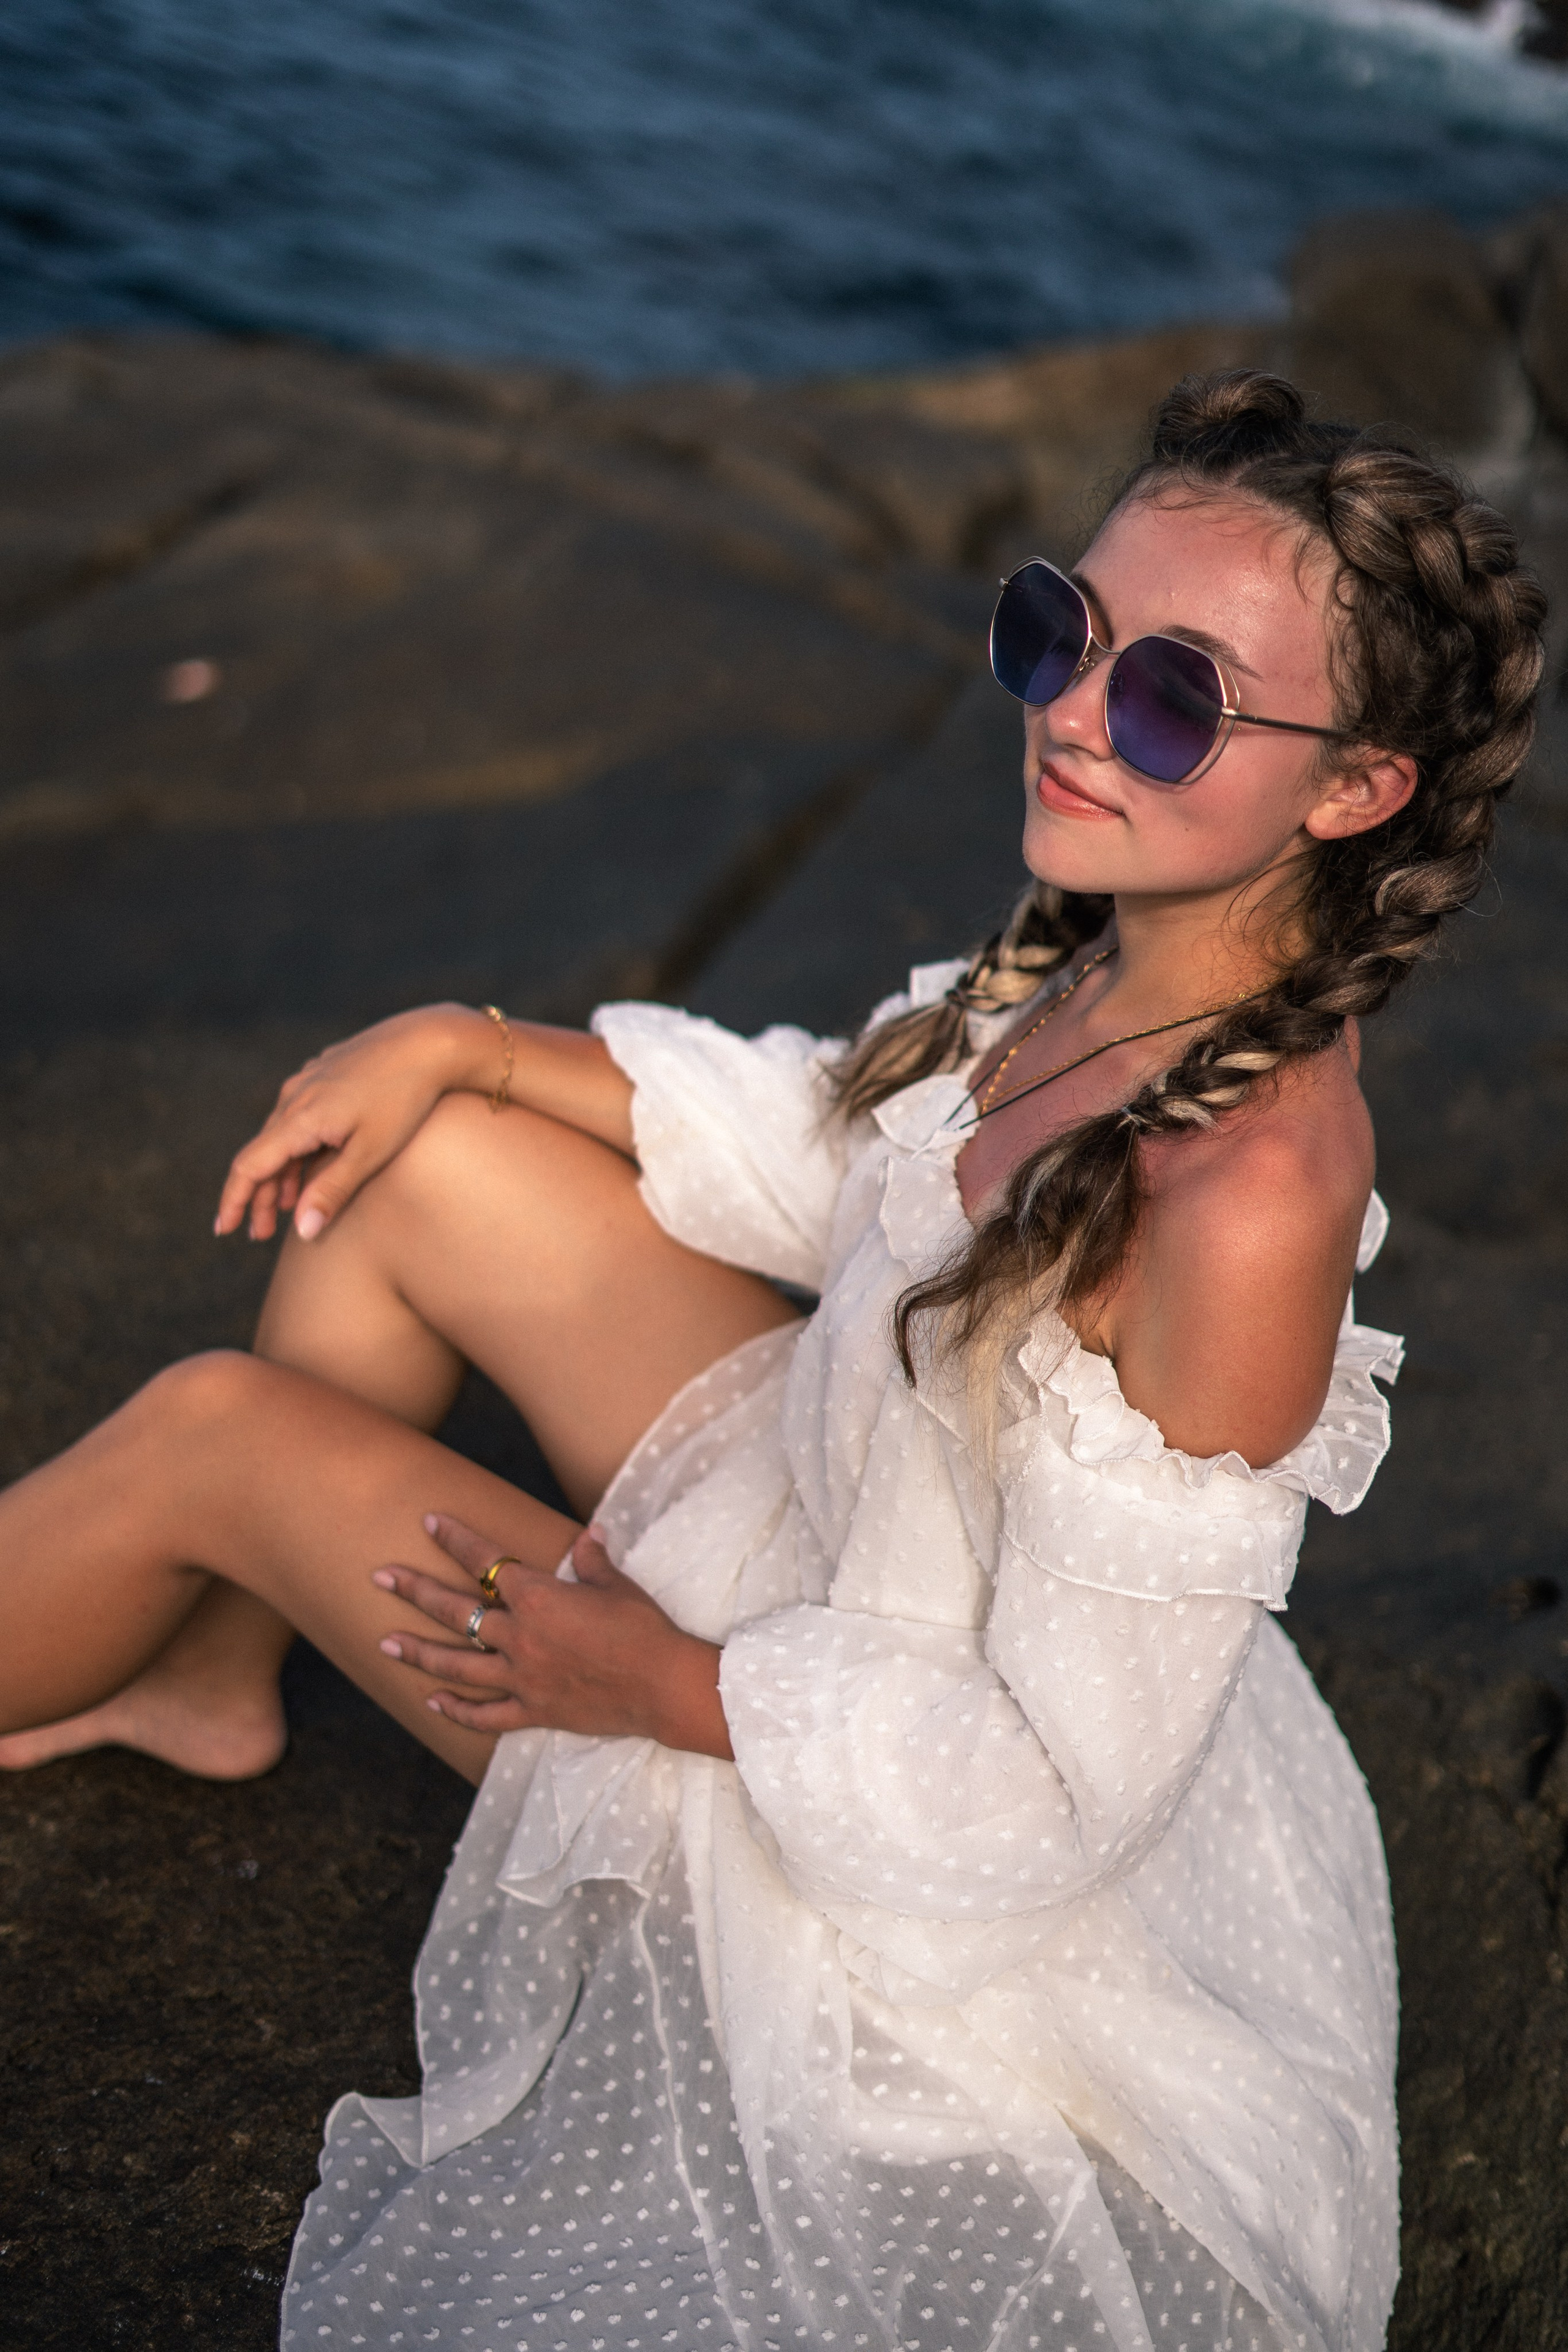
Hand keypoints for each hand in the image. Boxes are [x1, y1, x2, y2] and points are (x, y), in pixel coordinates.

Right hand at [215, 1004, 496, 1242]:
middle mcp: (294, 1097)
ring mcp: (308, 1082)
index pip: (249, 1166)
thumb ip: (333, 1191)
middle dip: (260, 1197)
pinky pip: (299, 1118)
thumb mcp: (371, 1152)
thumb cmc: (405, 1100)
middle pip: (262, 1154)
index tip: (224, 1230)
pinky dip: (298, 1149)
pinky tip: (311, 1165)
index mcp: (299, 1118)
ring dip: (281, 1174)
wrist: (429, 1042)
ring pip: (281, 1136)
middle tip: (262, 1234)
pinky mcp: (324, 1075)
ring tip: (288, 1208)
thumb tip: (302, 1232)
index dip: (234, 1201)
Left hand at [371, 1512, 733, 1758]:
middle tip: (380, 1578)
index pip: (486, 1562)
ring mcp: (521, 1678)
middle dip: (414, 1591)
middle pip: (456, 1611)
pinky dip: (458, 1710)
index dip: (455, 1540)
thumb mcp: (617, 1586)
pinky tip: (433, 1702)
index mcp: (537, 1598)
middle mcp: (519, 1637)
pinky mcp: (534, 1711)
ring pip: (457, 1665)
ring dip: (418, 1653)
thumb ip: (592, 1560)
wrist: (663, 1685)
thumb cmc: (643, 1629)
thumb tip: (589, 1534)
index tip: (429, 1522)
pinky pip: (486, 1715)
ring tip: (385, 1644)